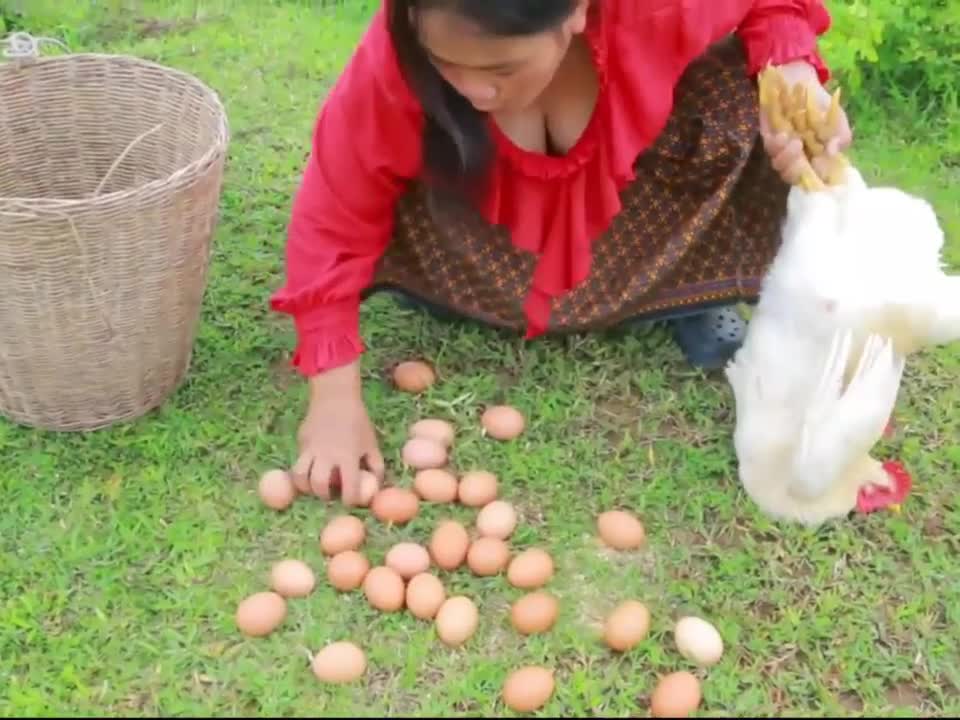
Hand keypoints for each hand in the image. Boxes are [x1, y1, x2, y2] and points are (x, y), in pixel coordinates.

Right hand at [292, 360, 384, 504]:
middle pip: (319, 486)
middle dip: (323, 496)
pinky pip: (298, 460)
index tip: (350, 501)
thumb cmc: (357, 422)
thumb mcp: (371, 443)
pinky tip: (310, 468)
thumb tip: (376, 485)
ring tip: (313, 486)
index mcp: (348, 457)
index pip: (348, 488)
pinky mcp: (301, 441)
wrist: (336, 397)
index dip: (350, 500)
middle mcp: (327, 455)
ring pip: (300, 476)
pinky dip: (302, 469)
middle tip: (329, 495)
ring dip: (305, 486)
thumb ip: (375, 465)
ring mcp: (310, 448)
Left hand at [759, 60, 852, 185]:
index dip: (814, 177)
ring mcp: (781, 149)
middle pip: (792, 176)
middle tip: (801, 155)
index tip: (819, 165)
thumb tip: (832, 152)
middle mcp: (797, 157)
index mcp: (815, 157)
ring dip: (786, 158)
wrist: (800, 82)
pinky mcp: (768, 138)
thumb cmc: (821, 104)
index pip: (812, 177)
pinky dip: (776, 145)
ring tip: (795, 141)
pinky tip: (783, 135)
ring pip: (779, 165)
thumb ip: (840, 136)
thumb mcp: (837, 119)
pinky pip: (769, 148)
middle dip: (795, 171)